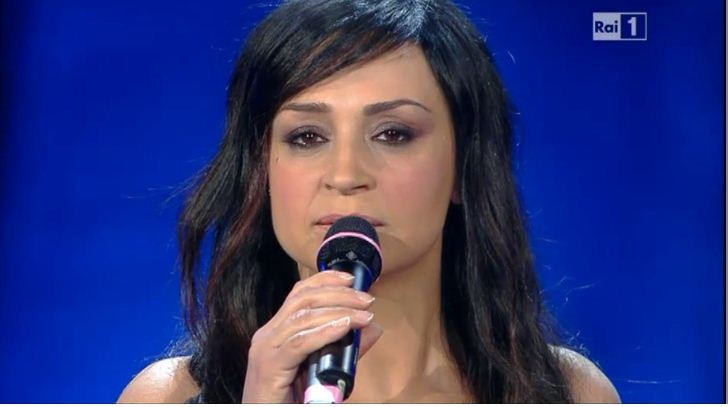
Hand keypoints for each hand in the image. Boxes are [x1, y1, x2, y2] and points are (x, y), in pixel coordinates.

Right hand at [241, 270, 382, 402]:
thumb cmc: (291, 399)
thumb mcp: (322, 369)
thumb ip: (346, 349)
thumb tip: (374, 328)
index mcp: (276, 331)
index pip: (299, 294)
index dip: (325, 280)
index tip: (351, 279)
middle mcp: (267, 335)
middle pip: (303, 300)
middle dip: (338, 294)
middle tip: (366, 299)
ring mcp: (266, 350)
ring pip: (303, 317)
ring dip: (338, 311)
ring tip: (363, 314)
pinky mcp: (269, 367)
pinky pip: (300, 343)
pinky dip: (324, 332)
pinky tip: (344, 327)